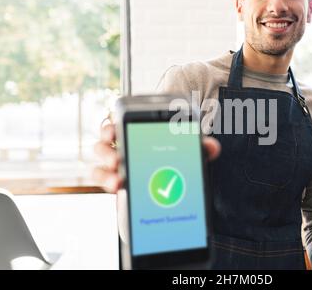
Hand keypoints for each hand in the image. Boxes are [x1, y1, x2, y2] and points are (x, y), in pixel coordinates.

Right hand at [92, 124, 220, 193]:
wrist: (170, 181)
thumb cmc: (175, 156)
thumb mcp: (188, 151)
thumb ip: (199, 147)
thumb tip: (213, 147)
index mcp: (135, 131)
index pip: (115, 123)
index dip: (110, 126)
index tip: (113, 133)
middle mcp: (120, 145)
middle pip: (102, 142)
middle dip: (105, 149)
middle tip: (116, 159)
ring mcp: (115, 164)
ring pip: (98, 163)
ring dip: (104, 171)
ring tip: (118, 180)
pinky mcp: (114, 180)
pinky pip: (102, 179)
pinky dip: (106, 182)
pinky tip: (118, 188)